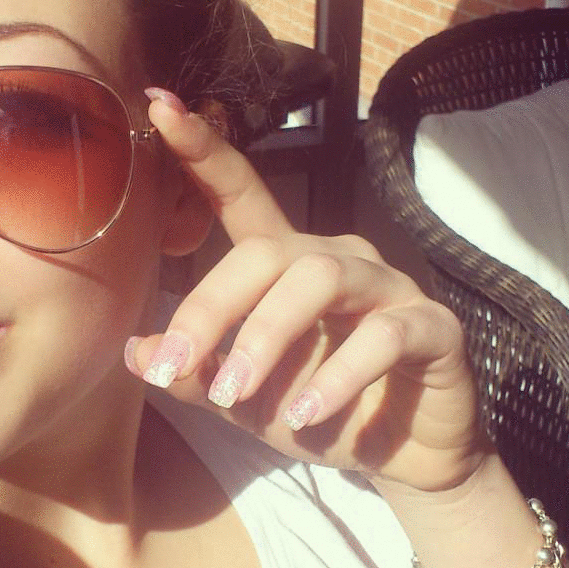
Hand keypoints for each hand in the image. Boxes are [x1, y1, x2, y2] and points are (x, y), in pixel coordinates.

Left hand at [127, 90, 486, 493]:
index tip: (159, 107)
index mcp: (285, 262)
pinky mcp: (433, 325)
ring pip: (318, 278)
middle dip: (213, 307)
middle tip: (178, 364)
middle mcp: (335, 259)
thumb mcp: (241, 398)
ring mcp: (387, 286)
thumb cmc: (311, 410)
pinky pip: (384, 334)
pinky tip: (304, 416)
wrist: (400, 460)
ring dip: (267, 338)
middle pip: (265, 251)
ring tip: (237, 396)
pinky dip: (337, 376)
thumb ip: (197, 371)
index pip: (240, 193)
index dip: (203, 150)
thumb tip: (135, 351)